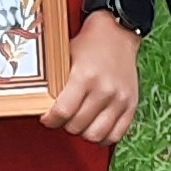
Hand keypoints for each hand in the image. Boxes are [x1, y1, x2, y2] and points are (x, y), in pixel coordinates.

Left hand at [42, 11, 143, 143]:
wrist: (118, 33)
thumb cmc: (88, 44)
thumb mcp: (65, 57)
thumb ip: (55, 82)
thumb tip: (39, 105)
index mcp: (84, 76)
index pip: (62, 112)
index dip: (50, 120)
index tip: (47, 118)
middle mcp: (104, 89)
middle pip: (77, 126)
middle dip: (65, 124)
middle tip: (63, 117)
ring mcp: (119, 99)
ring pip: (95, 135)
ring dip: (83, 132)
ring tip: (79, 122)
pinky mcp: (131, 105)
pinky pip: (116, 135)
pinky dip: (103, 137)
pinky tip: (95, 127)